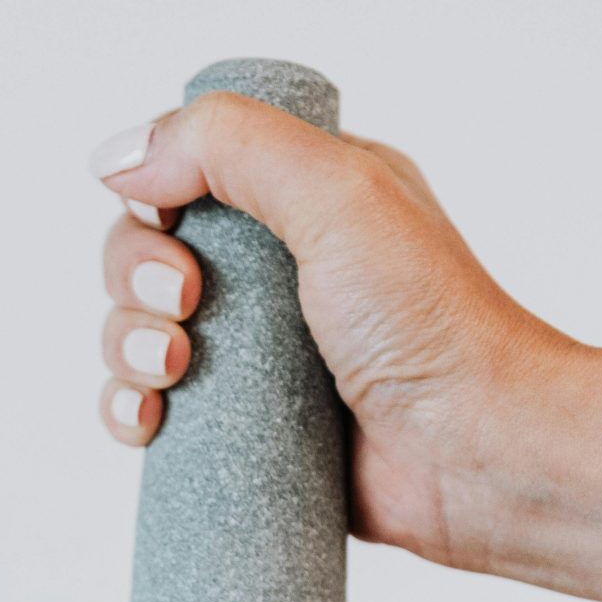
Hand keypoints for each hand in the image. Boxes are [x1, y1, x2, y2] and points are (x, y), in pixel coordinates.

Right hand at [90, 92, 566, 569]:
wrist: (483, 455)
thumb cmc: (432, 323)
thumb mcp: (337, 192)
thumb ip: (229, 146)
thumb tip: (118, 160)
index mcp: (307, 193)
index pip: (184, 168)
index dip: (152, 193)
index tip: (169, 226)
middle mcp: (280, 266)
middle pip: (146, 249)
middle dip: (134, 277)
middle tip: (184, 307)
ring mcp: (260, 351)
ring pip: (139, 329)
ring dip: (125, 345)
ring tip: (173, 372)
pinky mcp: (249, 426)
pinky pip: (154, 407)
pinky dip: (129, 408)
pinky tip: (148, 421)